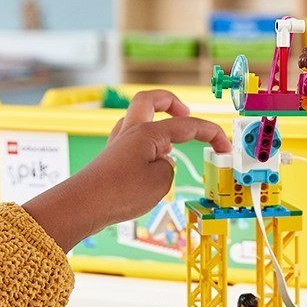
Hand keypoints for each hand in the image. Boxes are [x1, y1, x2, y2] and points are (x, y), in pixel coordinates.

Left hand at [23, 90, 229, 251]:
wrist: (82, 206)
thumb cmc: (119, 192)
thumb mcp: (161, 182)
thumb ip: (169, 167)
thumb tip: (162, 161)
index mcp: (147, 132)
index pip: (187, 125)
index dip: (210, 133)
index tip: (224, 147)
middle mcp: (130, 132)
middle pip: (149, 100)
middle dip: (171, 101)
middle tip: (186, 113)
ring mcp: (118, 144)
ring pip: (138, 119)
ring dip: (158, 124)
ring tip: (173, 146)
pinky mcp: (110, 159)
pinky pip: (132, 140)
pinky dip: (147, 145)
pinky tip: (153, 164)